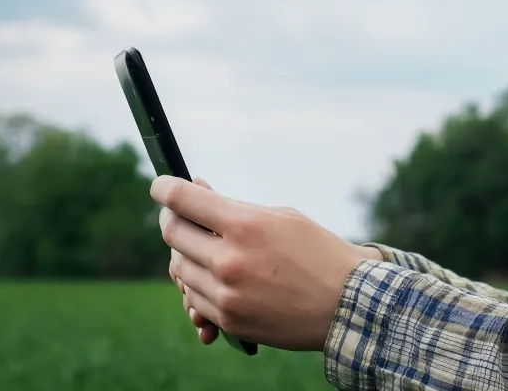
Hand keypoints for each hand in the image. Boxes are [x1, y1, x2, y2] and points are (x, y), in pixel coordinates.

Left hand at [152, 175, 376, 351]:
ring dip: (186, 255)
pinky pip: (194, 299)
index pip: (183, 200)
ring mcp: (226, 294)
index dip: (164, 188)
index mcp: (245, 226)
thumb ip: (235, 207)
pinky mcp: (230, 320)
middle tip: (179, 215)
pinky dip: (198, 285)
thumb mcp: (282, 218)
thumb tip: (198, 189)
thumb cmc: (318, 253)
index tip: (160, 186)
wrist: (348, 305)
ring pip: (179, 269)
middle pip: (172, 234)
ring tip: (204, 248)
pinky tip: (214, 277)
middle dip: (172, 219)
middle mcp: (229, 260)